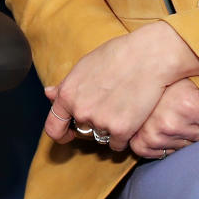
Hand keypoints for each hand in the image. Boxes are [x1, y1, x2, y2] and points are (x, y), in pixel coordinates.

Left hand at [43, 23, 198, 151]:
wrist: (149, 56)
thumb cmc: (118, 55)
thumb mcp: (85, 65)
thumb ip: (66, 85)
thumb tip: (49, 94)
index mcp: (68, 95)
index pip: (53, 127)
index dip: (61, 133)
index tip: (69, 133)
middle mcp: (81, 111)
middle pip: (82, 129)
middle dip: (93, 122)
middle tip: (109, 104)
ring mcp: (100, 122)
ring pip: (102, 136)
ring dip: (110, 128)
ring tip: (123, 105)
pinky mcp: (121, 130)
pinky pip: (118, 143)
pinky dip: (125, 135)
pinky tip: (132, 116)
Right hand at [128, 78, 198, 159]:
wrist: (141, 71)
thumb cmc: (177, 77)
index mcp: (189, 102)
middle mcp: (171, 120)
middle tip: (191, 112)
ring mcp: (155, 134)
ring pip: (190, 149)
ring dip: (187, 138)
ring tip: (177, 117)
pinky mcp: (143, 144)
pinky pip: (169, 154)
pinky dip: (169, 145)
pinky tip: (166, 128)